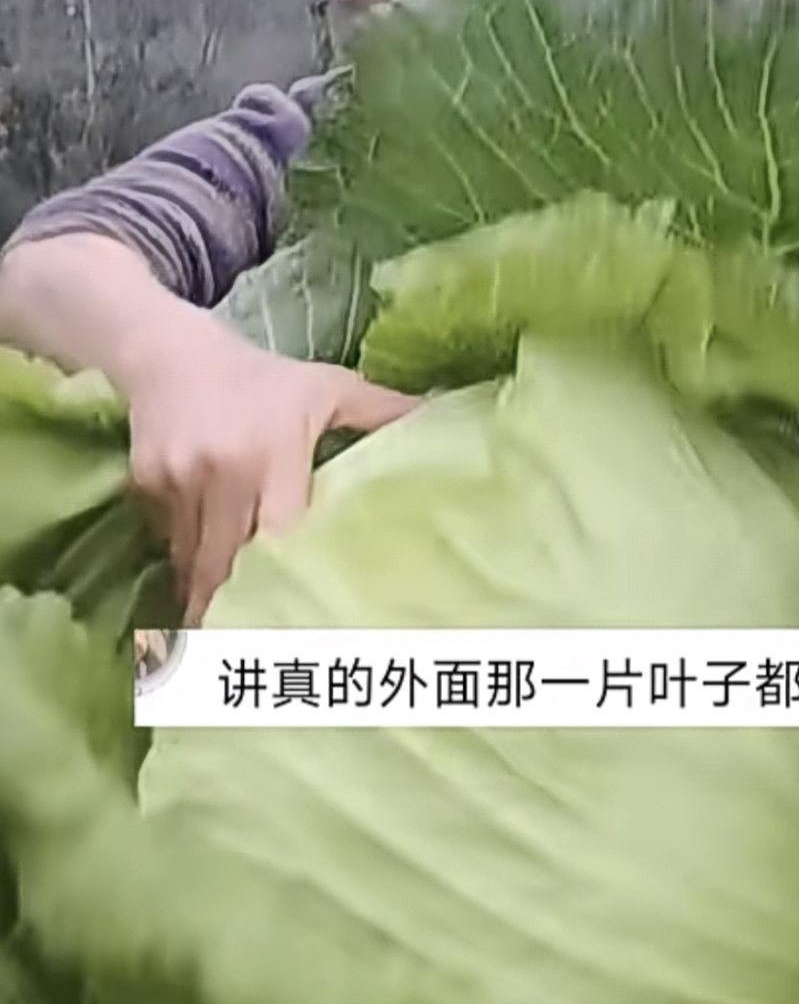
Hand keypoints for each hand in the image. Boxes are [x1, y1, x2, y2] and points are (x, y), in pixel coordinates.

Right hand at [124, 318, 416, 623]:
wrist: (168, 353)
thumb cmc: (262, 377)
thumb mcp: (327, 386)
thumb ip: (382, 410)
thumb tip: (445, 416)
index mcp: (274, 453)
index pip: (281, 533)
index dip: (287, 578)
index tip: (296, 619)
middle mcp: (224, 471)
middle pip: (227, 562)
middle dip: (233, 608)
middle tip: (246, 651)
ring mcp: (180, 480)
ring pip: (193, 557)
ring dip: (206, 589)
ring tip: (217, 632)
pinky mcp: (147, 486)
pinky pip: (168, 537)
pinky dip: (184, 554)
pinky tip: (194, 571)